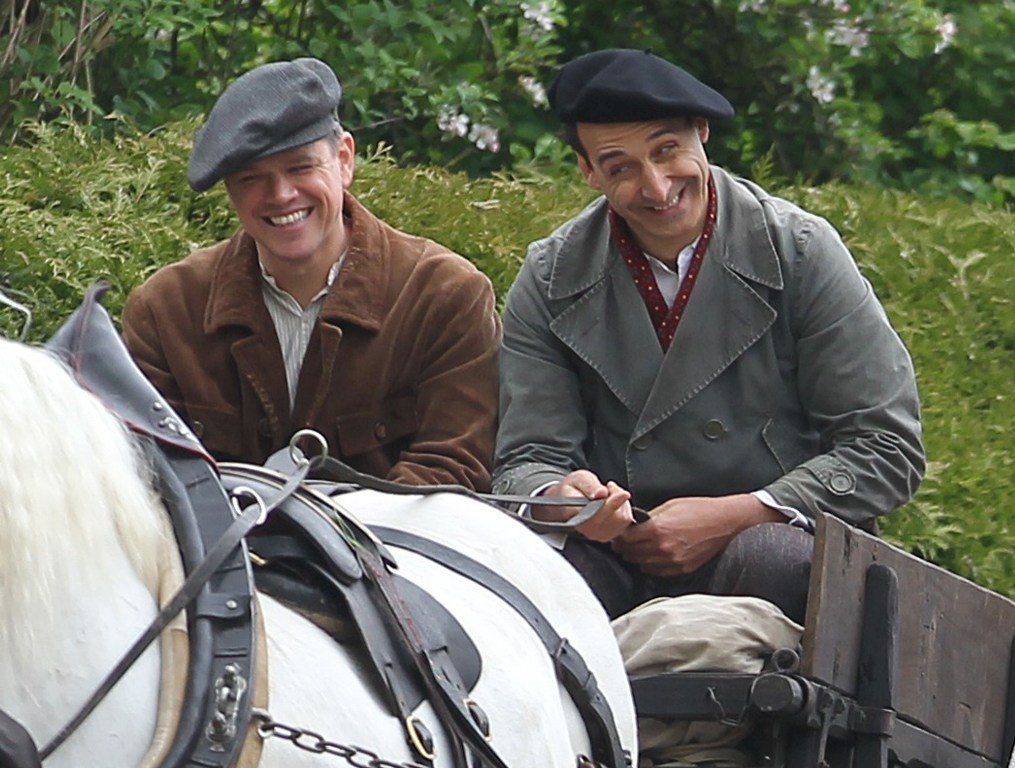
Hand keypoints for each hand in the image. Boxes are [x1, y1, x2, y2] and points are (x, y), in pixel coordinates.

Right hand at [531, 469, 634, 542]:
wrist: (567, 500)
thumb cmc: (572, 489)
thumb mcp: (578, 479)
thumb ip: (589, 486)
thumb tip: (601, 493)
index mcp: (576, 515)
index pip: (598, 513)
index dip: (613, 504)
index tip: (624, 493)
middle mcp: (587, 529)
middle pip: (615, 518)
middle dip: (617, 497)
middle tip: (608, 487)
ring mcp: (598, 534)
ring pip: (623, 519)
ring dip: (621, 502)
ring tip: (608, 493)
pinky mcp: (608, 535)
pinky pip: (626, 521)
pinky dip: (623, 508)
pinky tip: (613, 502)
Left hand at [612, 494, 784, 576]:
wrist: (725, 522)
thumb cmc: (699, 509)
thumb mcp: (669, 505)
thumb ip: (649, 516)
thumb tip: (633, 522)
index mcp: (657, 529)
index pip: (625, 538)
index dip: (619, 535)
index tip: (618, 533)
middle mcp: (662, 548)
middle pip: (631, 553)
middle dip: (625, 547)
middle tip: (623, 542)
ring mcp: (672, 561)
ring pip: (641, 565)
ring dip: (636, 557)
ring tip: (637, 549)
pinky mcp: (682, 569)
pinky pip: (657, 572)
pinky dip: (650, 565)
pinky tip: (652, 557)